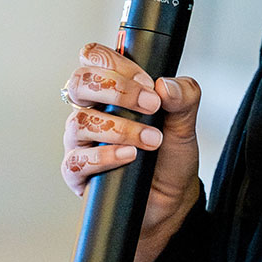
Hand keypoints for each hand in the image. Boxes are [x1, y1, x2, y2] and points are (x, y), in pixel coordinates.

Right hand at [60, 43, 202, 261]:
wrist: (168, 203)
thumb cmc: (168, 159)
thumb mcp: (185, 125)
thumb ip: (184, 98)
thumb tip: (166, 85)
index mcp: (110, 91)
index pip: (95, 58)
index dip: (119, 65)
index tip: (149, 84)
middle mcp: (90, 111)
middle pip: (80, 82)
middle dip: (117, 90)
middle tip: (150, 106)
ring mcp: (79, 142)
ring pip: (79, 121)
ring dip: (120, 128)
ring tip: (150, 141)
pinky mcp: (76, 172)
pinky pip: (76, 160)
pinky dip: (105, 156)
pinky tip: (129, 156)